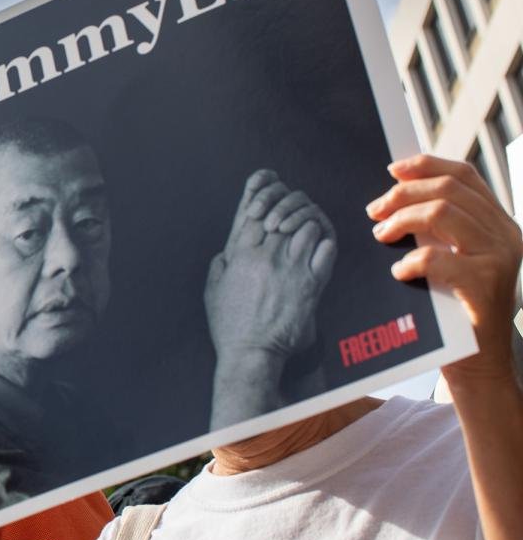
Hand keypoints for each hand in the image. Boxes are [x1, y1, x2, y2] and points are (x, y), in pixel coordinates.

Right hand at [206, 169, 336, 359]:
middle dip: (286, 204)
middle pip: (282, 213)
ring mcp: (292, 269)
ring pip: (307, 226)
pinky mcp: (313, 284)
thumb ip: (221, 265)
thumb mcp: (213, 290)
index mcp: (241, 255)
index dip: (261, 195)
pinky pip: (326, 249)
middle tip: (290, 203)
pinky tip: (319, 243)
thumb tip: (229, 252)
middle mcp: (268, 257)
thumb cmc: (230, 325)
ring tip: (304, 226)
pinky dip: (324, 241)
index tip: (266, 186)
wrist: (253, 353)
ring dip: (306, 222)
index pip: (253, 211)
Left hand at [368, 155, 522, 387]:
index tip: (392, 170)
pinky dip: (411, 260)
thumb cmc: (455, 310)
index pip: (465, 176)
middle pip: (449, 189)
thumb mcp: (451, 260)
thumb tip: (393, 196)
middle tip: (374, 211)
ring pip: (442, 213)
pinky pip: (439, 258)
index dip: (427, 165)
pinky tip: (399, 272)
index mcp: (498, 223)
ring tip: (380, 236)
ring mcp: (500, 257)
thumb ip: (436, 230)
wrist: (479, 363)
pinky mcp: (487, 284)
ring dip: (401, 220)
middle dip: (403, 194)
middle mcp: (506, 234)